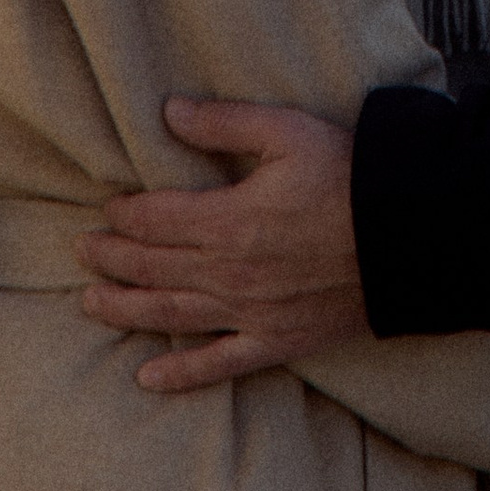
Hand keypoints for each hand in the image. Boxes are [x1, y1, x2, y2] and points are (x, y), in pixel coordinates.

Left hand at [78, 98, 364, 393]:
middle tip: (81, 251)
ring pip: (171, 314)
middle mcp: (228, 273)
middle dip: (111, 257)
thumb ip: (224, 123)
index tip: (106, 207)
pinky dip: (182, 374)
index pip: (154, 219)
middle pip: (152, 266)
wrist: (408, 240)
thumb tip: (168, 112)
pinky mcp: (276, 340)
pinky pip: (219, 363)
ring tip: (90, 302)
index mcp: (227, 219)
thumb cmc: (350, 178)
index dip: (123, 214)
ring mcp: (250, 312)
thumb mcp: (288, 132)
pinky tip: (149, 378)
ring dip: (125, 308)